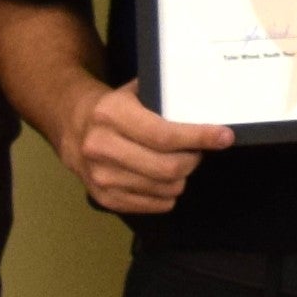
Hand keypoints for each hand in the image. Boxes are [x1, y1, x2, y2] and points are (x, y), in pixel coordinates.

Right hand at [57, 81, 229, 216]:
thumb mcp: (134, 92)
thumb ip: (165, 99)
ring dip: (182, 176)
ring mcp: (101, 176)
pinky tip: (163, 177)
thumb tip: (210, 106)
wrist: (71, 125)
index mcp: (111, 115)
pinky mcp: (104, 198)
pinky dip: (169, 193)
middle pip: (168, 168)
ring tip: (178, 161)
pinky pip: (156, 204)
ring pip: (166, 188)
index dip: (199, 138)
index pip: (164, 135)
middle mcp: (101, 147)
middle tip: (197, 150)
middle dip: (193, 159)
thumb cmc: (114, 107)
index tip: (225, 137)